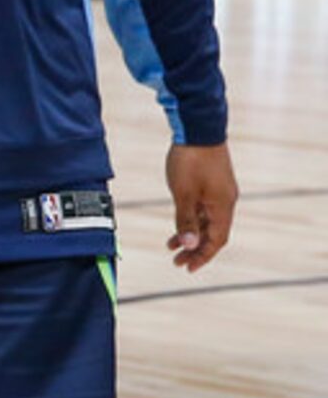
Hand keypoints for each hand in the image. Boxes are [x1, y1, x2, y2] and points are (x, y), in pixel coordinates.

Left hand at [165, 141, 237, 270]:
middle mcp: (225, 201)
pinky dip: (192, 219)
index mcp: (222, 206)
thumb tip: (189, 245)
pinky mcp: (212, 183)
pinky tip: (179, 224)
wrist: (197, 128)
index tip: (187, 268)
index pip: (216, 240)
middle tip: (177, 262)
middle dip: (195, 249)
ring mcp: (219, 192)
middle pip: (213, 233)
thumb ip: (186, 220)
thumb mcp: (183, 194)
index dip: (203, 256)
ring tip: (171, 246)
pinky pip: (204, 209)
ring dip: (191, 235)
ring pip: (207, 221)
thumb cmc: (190, 161)